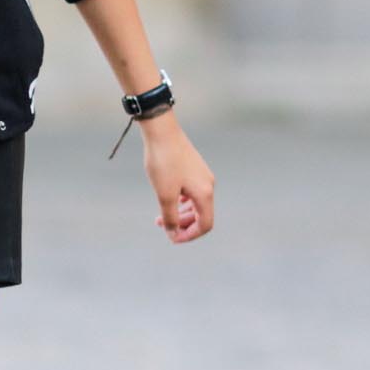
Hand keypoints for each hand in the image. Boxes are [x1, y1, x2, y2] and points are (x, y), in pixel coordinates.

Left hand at [140, 118, 213, 244]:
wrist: (162, 131)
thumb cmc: (163, 163)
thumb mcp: (164, 194)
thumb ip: (170, 217)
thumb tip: (173, 234)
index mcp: (205, 193)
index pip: (205, 225)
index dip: (190, 236)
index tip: (171, 237)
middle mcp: (208, 185)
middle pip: (201, 215)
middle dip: (183, 225)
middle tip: (162, 225)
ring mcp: (202, 175)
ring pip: (196, 203)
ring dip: (180, 213)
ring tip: (161, 216)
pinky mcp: (194, 168)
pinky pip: (192, 192)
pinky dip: (181, 201)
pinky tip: (169, 199)